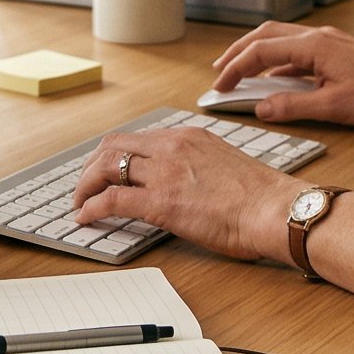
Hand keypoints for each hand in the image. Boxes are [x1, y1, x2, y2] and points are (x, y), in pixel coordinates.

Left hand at [69, 127, 303, 261]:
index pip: (139, 138)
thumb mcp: (225, 165)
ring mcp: (164, 172)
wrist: (274, 210)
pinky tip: (86, 217)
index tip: (108, 169)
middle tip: (85, 184)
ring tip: (79, 202)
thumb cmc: (261, 197)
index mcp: (189, 136)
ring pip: (105, 168)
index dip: (116, 154)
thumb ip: (200, 166)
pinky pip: (111, 200)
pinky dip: (91, 207)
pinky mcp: (159, 202)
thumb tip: (189, 185)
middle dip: (92, 165)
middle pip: (113, 145)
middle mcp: (172, 147)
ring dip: (85, 186)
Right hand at [210, 22, 353, 125]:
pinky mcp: (336, 51)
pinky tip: (275, 80)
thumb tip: (261, 108)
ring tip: (240, 72)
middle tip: (220, 72)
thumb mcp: (332, 107)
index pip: (261, 51)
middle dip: (239, 52)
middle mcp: (318, 36)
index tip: (220, 86)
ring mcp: (328, 41)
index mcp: (313, 46)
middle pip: (266, 35)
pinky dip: (279, 62)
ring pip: (281, 39)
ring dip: (258, 53)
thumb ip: (292, 106)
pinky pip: (298, 50)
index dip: (236, 68)